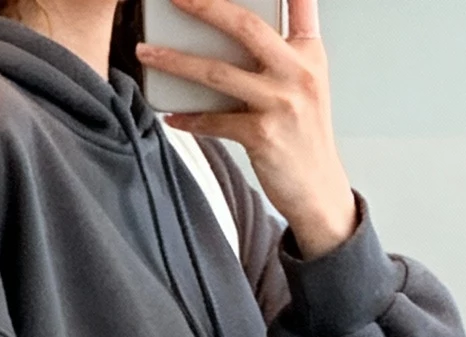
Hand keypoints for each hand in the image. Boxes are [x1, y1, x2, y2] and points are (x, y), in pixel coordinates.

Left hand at [138, 0, 357, 259]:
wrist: (319, 190)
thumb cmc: (305, 135)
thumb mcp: (307, 83)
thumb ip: (286, 48)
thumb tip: (244, 25)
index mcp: (308, 54)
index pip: (298, 4)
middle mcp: (298, 73)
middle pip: (245, 27)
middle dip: (205, 6)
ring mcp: (280, 105)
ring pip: (219, 73)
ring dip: (176, 61)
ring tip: (147, 52)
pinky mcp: (263, 136)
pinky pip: (215, 121)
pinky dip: (189, 118)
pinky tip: (171, 115)